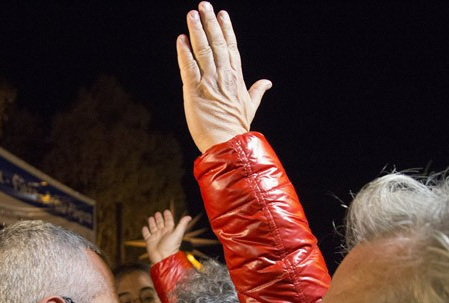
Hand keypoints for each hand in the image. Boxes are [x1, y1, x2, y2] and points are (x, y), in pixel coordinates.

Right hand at [142, 210, 191, 263]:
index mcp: (169, 231)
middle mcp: (162, 233)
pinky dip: (145, 231)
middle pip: (160, 223)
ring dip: (152, 223)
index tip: (166, 211)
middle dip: (159, 218)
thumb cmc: (171, 247)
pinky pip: (146, 234)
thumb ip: (182, 225)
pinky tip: (144, 227)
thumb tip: (189, 217)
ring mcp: (156, 237)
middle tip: (157, 213)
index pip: (169, 221)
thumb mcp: (177, 234)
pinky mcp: (149, 241)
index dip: (168, 216)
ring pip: (153, 227)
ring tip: (150, 218)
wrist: (163, 258)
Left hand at [177, 2, 271, 152]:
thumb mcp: (250, 106)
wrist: (228, 143)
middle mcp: (223, 75)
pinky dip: (184, 53)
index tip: (223, 14)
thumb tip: (267, 82)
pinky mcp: (194, 91)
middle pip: (217, 43)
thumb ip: (256, 91)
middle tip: (204, 5)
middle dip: (210, 23)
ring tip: (192, 14)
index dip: (226, 29)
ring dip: (197, 31)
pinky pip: (188, 67)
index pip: (231, 48)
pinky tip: (181, 39)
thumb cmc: (237, 127)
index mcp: (236, 78)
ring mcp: (209, 82)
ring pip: (203, 50)